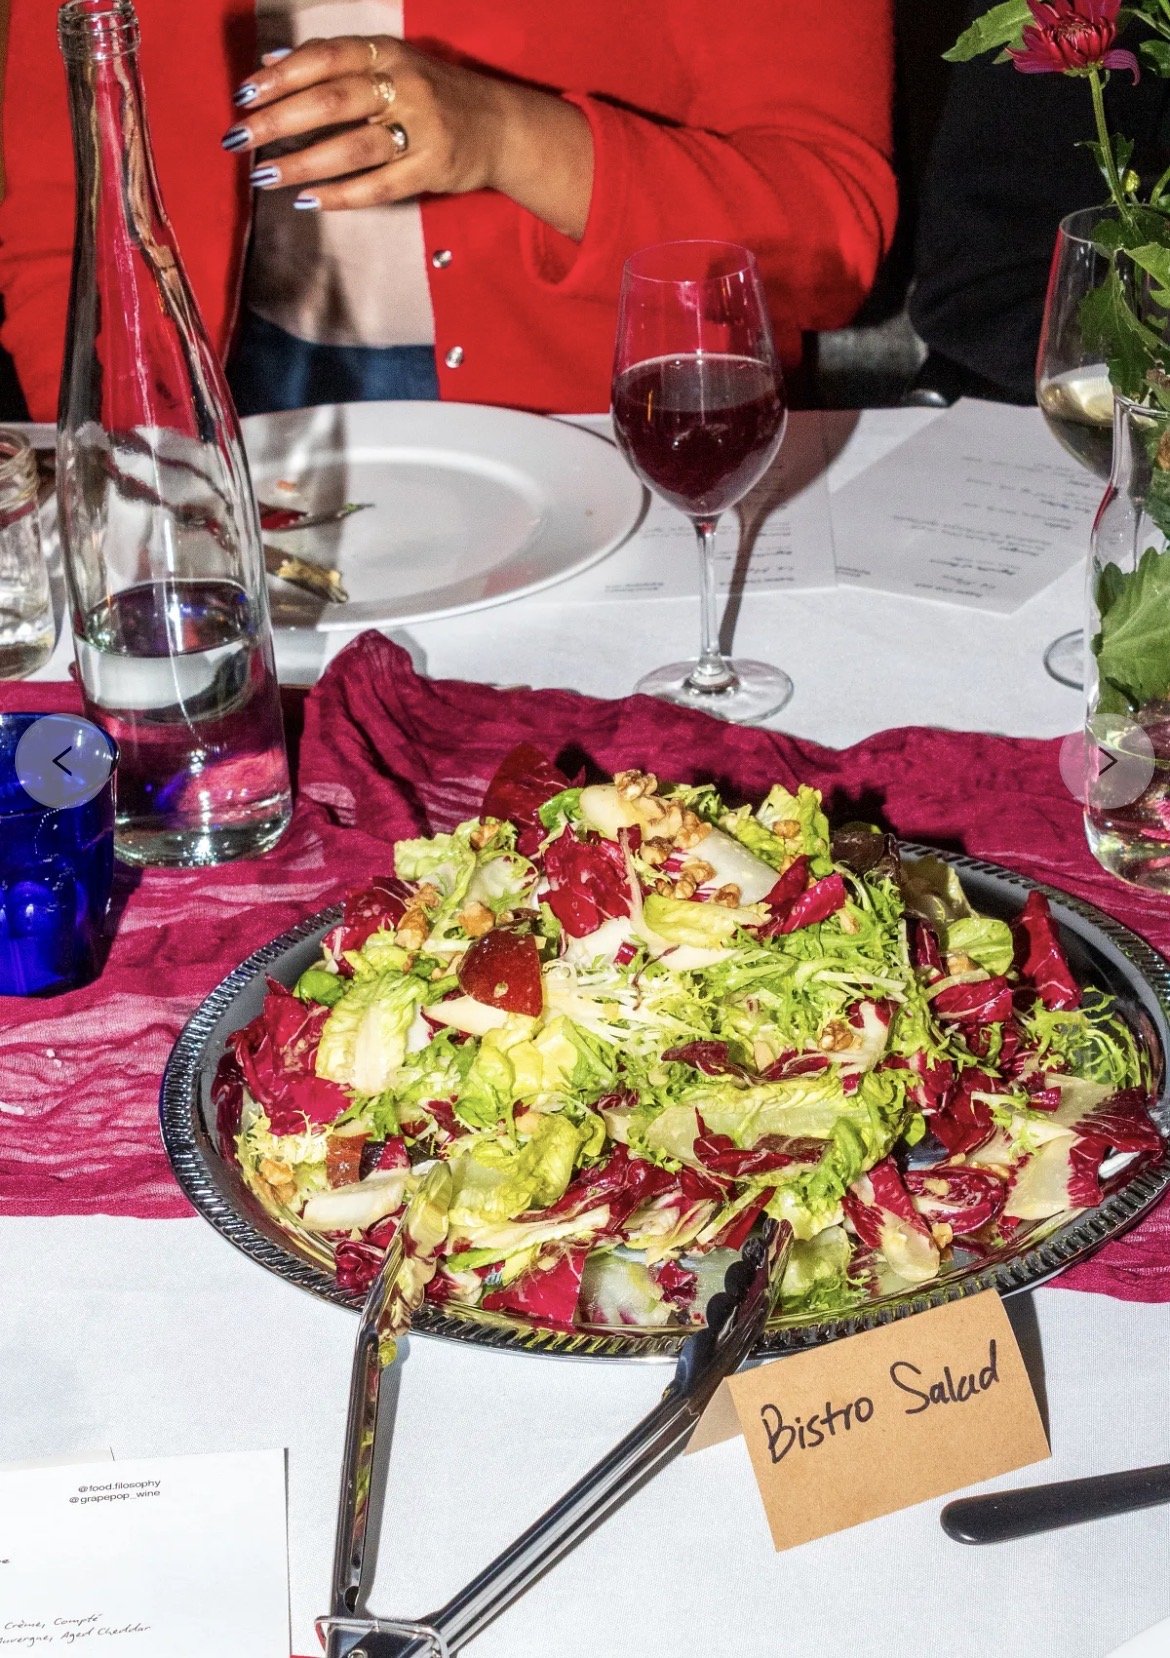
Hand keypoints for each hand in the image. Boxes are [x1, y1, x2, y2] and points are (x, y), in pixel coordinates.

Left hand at [224, 36, 592, 237]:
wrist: (500, 125)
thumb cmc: (432, 94)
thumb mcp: (388, 63)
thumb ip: (333, 62)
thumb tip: (271, 64)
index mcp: (387, 53)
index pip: (325, 58)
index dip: (281, 75)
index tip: (243, 94)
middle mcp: (403, 86)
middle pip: (332, 101)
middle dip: (279, 121)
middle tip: (240, 139)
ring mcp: (420, 130)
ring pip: (352, 148)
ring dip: (303, 163)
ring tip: (265, 176)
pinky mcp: (432, 169)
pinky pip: (379, 186)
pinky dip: (341, 196)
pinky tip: (308, 201)